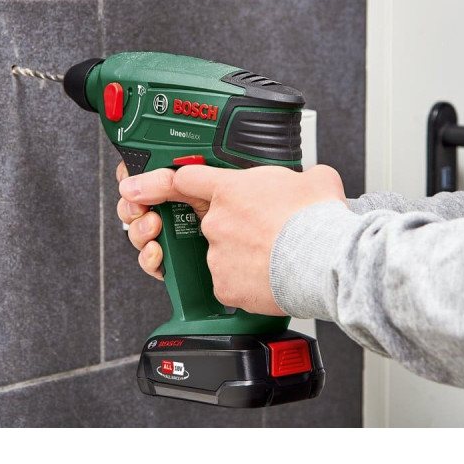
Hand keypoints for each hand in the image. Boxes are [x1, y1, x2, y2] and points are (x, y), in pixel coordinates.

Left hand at [116, 163, 347, 315]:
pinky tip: (266, 276)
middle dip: (235, 226)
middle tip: (264, 231)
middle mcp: (216, 221)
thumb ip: (296, 177)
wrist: (323, 262)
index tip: (140, 185)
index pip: (186, 178)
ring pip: (220, 253)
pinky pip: (227, 282)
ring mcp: (216, 255)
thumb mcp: (313, 179)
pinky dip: (243, 282)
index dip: (165, 180)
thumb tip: (310, 180)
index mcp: (230, 189)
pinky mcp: (223, 286)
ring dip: (241, 255)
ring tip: (273, 256)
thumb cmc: (317, 220)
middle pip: (212, 221)